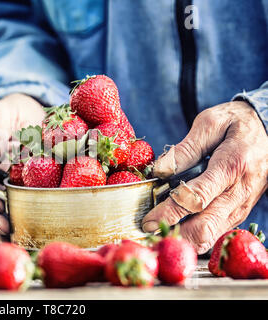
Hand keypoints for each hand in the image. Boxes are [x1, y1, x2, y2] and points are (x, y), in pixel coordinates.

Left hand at [142, 101, 267, 253]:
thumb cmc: (237, 123)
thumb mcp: (210, 123)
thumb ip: (184, 149)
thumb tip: (159, 171)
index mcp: (231, 166)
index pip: (196, 198)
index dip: (169, 212)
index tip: (147, 220)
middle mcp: (239, 192)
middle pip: (204, 227)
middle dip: (174, 234)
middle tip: (147, 231)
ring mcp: (241, 206)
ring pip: (211, 237)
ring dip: (182, 240)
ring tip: (157, 232)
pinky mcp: (239, 213)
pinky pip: (216, 234)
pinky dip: (194, 237)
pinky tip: (174, 229)